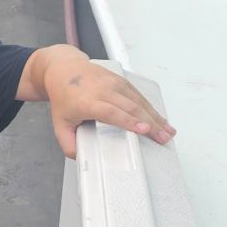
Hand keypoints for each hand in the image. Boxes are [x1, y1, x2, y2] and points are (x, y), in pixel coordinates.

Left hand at [34, 46, 175, 158]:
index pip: (112, 112)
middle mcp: (103, 90)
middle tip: (163, 138)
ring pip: (139, 101)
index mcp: (87, 102)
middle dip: (151, 124)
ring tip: (168, 131)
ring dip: (156, 117)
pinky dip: (151, 108)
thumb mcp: (59, 123)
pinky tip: (160, 118)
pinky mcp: (121, 81)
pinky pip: (139, 95)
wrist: (64, 69)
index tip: (144, 130)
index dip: (129, 121)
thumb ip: (68, 143)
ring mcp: (114, 83)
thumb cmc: (64, 95)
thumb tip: (80, 157)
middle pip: (131, 108)